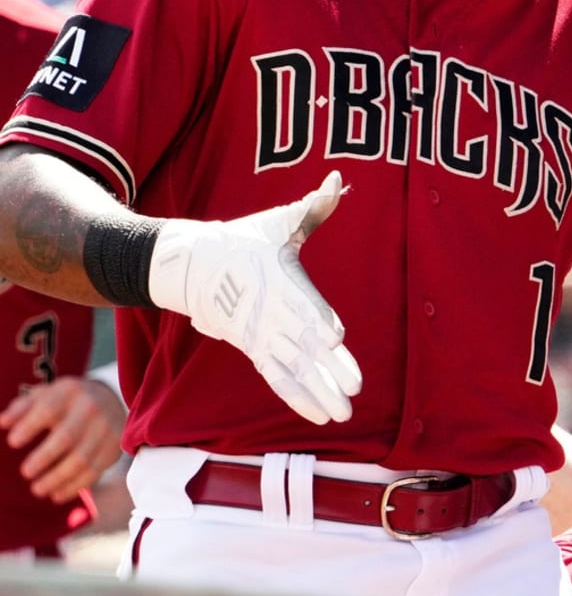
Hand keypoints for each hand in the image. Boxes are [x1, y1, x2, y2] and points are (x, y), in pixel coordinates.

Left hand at [0, 377, 124, 502]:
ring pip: (81, 459)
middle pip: (66, 437)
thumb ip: (22, 407)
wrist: (109, 400)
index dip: (29, 426)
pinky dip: (73, 487)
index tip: (12, 442)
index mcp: (69, 392)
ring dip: (56, 478)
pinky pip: (94, 472)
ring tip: (37, 489)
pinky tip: (57, 494)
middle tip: (25, 472)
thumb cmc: (64, 402)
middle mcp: (90, 408)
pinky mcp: (112, 448)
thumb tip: (2, 422)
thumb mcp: (45, 395)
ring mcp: (105, 429)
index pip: (49, 409)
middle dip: (43, 458)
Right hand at [148, 171, 361, 424]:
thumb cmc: (245, 240)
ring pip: (292, 370)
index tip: (336, 338)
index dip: (319, 321)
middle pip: (303, 346)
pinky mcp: (254, 349)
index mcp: (280, 282)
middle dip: (328, 370)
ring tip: (344, 414)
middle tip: (354, 392)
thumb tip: (338, 180)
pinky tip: (319, 415)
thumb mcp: (279, 220)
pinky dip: (296, 397)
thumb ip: (313, 207)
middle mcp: (271, 315)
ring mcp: (261, 336)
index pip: (302, 305)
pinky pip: (276, 378)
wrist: (194, 266)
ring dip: (317, 392)